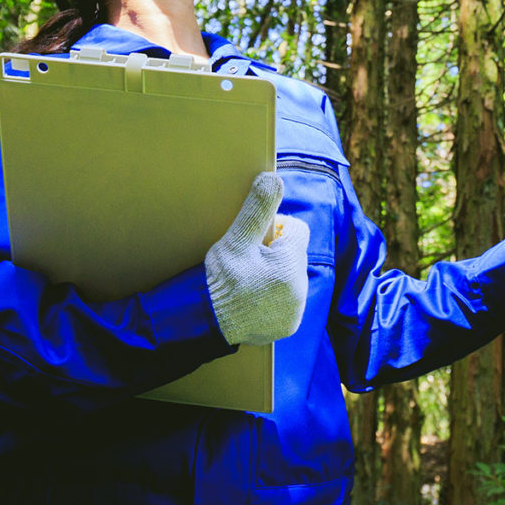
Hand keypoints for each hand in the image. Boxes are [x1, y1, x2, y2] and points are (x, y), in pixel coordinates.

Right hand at [205, 171, 307, 345]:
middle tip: (248, 260)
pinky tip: (253, 296)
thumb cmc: (218, 279)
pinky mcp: (290, 325)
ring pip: (292, 276)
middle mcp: (301, 290)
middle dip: (275, 251)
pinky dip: (275, 296)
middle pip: (295, 254)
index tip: (255, 239)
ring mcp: (296, 311)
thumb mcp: (236, 240)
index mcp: (290, 265)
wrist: (204, 322)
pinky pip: (289, 300)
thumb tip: (273, 179)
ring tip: (249, 279)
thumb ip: (258, 208)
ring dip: (276, 273)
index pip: (297, 229)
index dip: (277, 228)